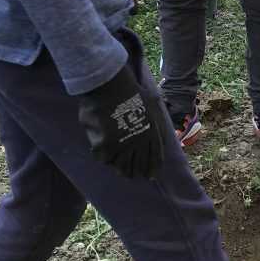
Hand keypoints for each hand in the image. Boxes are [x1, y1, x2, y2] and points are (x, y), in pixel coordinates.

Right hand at [78, 63, 163, 178]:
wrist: (110, 84)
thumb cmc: (130, 90)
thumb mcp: (152, 103)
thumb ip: (156, 120)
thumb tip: (159, 131)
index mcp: (153, 132)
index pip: (155, 157)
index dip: (152, 168)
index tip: (149, 176)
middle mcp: (140, 142)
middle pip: (138, 166)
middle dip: (135, 171)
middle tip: (130, 175)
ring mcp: (123, 145)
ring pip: (121, 166)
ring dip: (118, 167)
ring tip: (116, 168)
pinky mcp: (106, 146)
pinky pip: (103, 158)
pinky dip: (102, 156)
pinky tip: (101, 150)